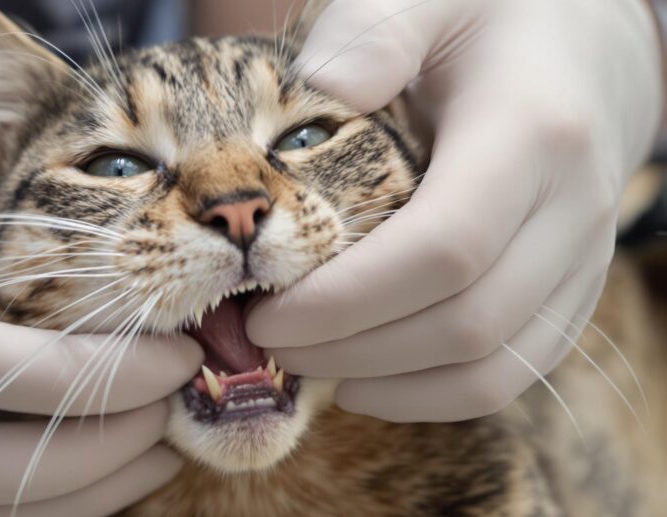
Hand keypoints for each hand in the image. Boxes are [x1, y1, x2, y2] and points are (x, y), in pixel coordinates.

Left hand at [247, 0, 661, 421]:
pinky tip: (365, 378)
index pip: (441, 250)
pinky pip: (513, 370)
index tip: (265, 310)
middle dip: (350, 348)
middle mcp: (571, 209)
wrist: (594, 41)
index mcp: (530, 133)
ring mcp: (581, 257)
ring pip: (492, 366)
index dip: (346, 299)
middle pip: (464, 323)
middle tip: (264, 339)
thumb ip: (375, 28)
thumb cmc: (498, 11)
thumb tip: (317, 88)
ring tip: (305, 364)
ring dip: (387, 382)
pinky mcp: (570, 288)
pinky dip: (433, 393)